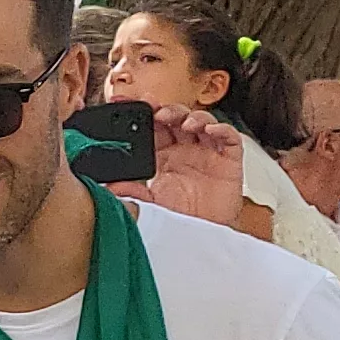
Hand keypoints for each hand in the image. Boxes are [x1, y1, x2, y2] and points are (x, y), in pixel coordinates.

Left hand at [117, 105, 251, 228]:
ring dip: (193, 116)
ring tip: (184, 122)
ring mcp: (208, 152)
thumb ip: (132, 193)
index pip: (152, 127)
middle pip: (177, 118)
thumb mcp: (151, 203)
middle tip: (155, 109)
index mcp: (163, 156)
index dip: (142, 113)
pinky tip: (210, 131)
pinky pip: (230, 137)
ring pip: (202, 122)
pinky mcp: (229, 160)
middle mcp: (185, 150)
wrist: (204, 235)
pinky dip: (221, 130)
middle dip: (166, 109)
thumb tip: (109, 188)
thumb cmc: (182, 216)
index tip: (126, 104)